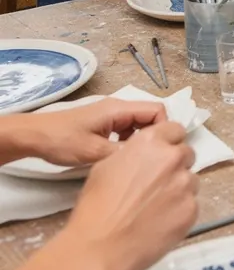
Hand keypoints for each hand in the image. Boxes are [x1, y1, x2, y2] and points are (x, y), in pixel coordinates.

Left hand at [10, 99, 167, 167]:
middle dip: (153, 136)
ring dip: (140, 141)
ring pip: (138, 124)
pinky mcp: (103, 124)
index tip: (160, 151)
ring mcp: (111, 115)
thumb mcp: (94, 152)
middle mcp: (119, 108)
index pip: (156, 110)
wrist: (36, 137)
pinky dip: (128, 142)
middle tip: (150, 158)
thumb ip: (123, 154)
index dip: (163, 129)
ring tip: (136, 161)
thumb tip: (148, 160)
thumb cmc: (64, 141)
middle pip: (149, 116)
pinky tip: (120, 158)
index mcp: (119, 109)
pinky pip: (126, 129)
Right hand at [60, 120, 196, 269]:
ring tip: (156, 208)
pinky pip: (191, 204)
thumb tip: (146, 155)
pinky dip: (179, 211)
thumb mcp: (106, 166)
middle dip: (175, 166)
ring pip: (190, 180)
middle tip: (156, 186)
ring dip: (179, 189)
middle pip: (186, 154)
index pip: (175, 129)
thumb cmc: (95, 207)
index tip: (161, 156)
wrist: (98, 249)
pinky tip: (160, 223)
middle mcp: (173, 158)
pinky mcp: (192, 209)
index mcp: (151, 142)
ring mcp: (185, 184)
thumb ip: (134, 153)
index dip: (168, 143)